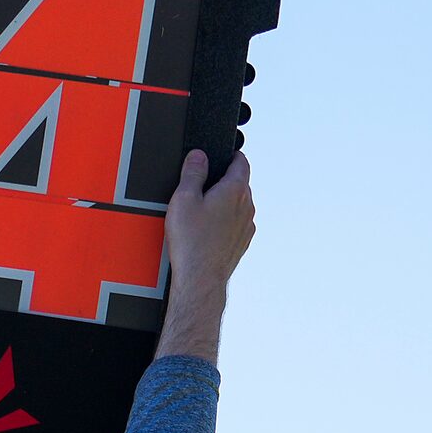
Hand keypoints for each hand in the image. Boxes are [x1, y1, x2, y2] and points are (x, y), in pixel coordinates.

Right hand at [157, 149, 253, 364]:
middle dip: (224, 180)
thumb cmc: (192, 242)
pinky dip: (226, 222)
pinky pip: (237, 224)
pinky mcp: (242, 242)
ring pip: (239, 204)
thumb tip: (199, 155)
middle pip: (240, 183)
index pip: (241, 161)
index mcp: (235, 190)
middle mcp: (247, 206)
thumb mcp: (184, 199)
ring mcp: (247, 225)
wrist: (200, 278)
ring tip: (201, 212)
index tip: (225, 154)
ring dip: (225, 203)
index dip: (232, 155)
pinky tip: (207, 231)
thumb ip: (193, 173)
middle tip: (203, 185)